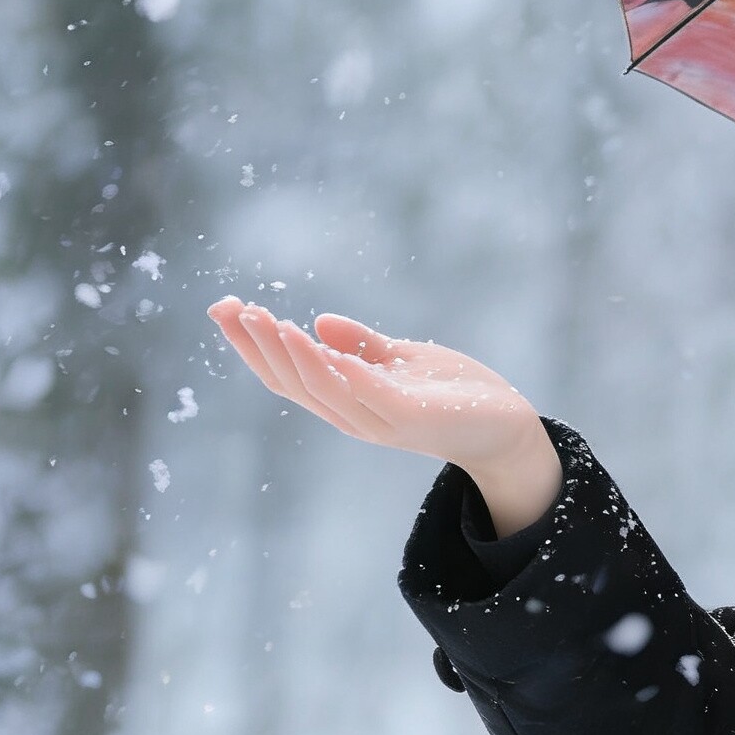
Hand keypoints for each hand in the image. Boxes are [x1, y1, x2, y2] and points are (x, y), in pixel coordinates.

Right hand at [205, 297, 563, 534]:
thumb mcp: (403, 361)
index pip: (288, 375)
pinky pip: (370, 394)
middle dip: (258, 346)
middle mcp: (356, 416)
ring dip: (293, 354)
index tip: (225, 308)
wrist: (509, 426)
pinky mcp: (412, 419)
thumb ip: (363, 347)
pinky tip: (321, 343)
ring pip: (324, 390)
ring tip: (267, 320)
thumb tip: (319, 323)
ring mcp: (382, 421)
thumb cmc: (456, 394)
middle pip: (293, 384)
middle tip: (231, 308)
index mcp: (349, 400)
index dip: (253, 345)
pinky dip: (345, 371)